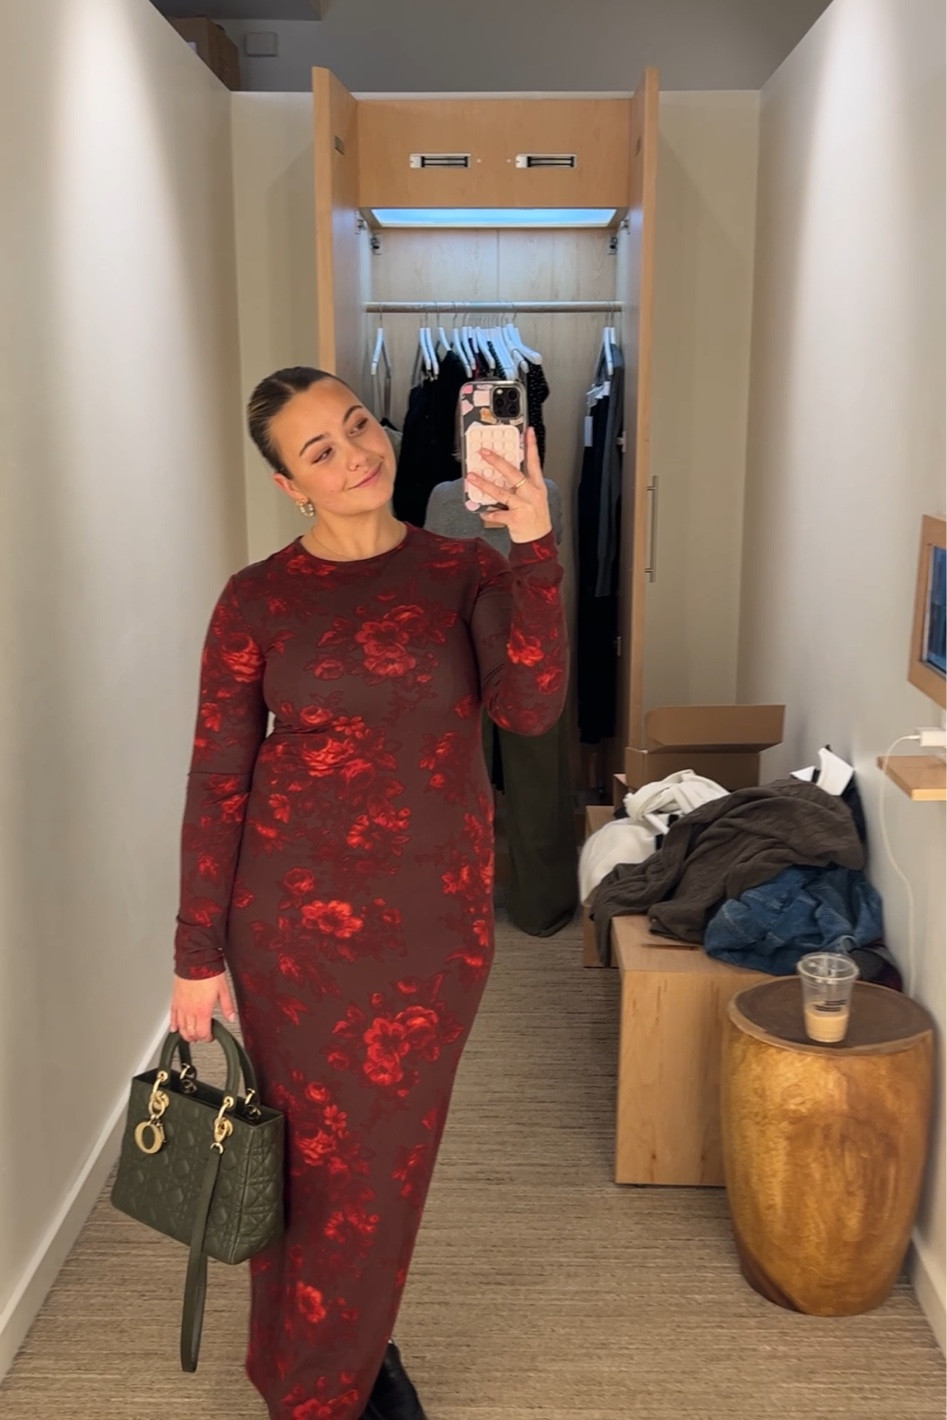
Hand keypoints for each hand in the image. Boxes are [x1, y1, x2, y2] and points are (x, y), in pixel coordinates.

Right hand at [170, 971, 236, 1043]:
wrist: (195, 958)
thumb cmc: (209, 971)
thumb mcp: (224, 989)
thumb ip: (228, 1006)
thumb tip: (232, 1017)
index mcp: (202, 1010)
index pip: (202, 1033)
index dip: (207, 1038)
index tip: (210, 1036)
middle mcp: (190, 1010)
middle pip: (190, 1032)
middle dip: (196, 1038)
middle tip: (201, 1037)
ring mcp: (181, 1005)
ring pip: (180, 1026)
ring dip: (185, 1034)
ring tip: (190, 1036)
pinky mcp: (175, 999)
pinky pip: (172, 1016)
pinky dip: (173, 1024)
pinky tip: (174, 1028)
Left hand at [467, 428, 552, 543]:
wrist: (539, 541)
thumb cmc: (536, 518)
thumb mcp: (535, 498)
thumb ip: (522, 485)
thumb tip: (502, 472)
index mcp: (537, 486)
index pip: (534, 462)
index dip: (531, 446)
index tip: (527, 431)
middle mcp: (531, 494)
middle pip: (513, 473)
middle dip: (497, 461)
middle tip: (484, 452)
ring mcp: (524, 506)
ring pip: (501, 492)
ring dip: (484, 484)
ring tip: (472, 477)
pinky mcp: (516, 519)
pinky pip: (498, 514)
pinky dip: (489, 514)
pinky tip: (482, 512)